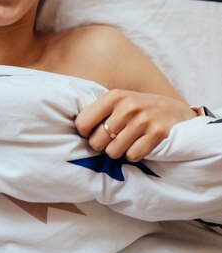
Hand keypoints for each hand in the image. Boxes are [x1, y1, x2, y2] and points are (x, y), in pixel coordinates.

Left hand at [75, 89, 196, 161]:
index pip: (82, 123)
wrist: (177, 112)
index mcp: (114, 96)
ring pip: (113, 152)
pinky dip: (134, 155)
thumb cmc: (141, 109)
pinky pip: (133, 156)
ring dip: (118, 152)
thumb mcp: (120, 101)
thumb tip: (75, 128)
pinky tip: (140, 145)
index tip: (94, 133)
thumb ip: (99, 110)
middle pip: (97, 141)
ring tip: (127, 142)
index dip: (85, 133)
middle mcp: (127, 106)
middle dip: (102, 146)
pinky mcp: (157, 133)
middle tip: (113, 140)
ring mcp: (143, 119)